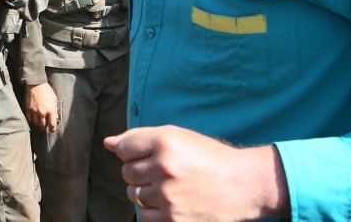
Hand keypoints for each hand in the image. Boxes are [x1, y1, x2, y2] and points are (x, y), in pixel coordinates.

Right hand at [25, 82, 58, 131]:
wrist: (36, 84)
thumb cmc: (47, 91)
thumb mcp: (54, 99)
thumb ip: (55, 109)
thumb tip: (55, 117)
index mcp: (50, 110)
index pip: (52, 124)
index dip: (52, 129)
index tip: (52, 130)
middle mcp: (42, 113)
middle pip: (43, 125)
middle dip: (44, 127)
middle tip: (45, 127)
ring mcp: (34, 111)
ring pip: (36, 123)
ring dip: (38, 124)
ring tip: (39, 123)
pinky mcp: (28, 109)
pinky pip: (29, 119)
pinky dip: (31, 120)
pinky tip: (33, 118)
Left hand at [103, 125, 288, 220]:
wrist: (242, 185)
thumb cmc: (207, 157)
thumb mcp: (177, 136)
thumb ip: (139, 138)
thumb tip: (107, 143)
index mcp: (164, 141)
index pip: (123, 148)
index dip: (133, 152)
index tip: (150, 155)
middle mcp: (164, 167)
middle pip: (126, 172)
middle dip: (139, 172)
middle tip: (164, 172)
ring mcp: (168, 195)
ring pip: (134, 194)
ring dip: (145, 192)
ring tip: (169, 188)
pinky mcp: (173, 219)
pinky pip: (144, 215)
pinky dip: (154, 211)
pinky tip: (172, 203)